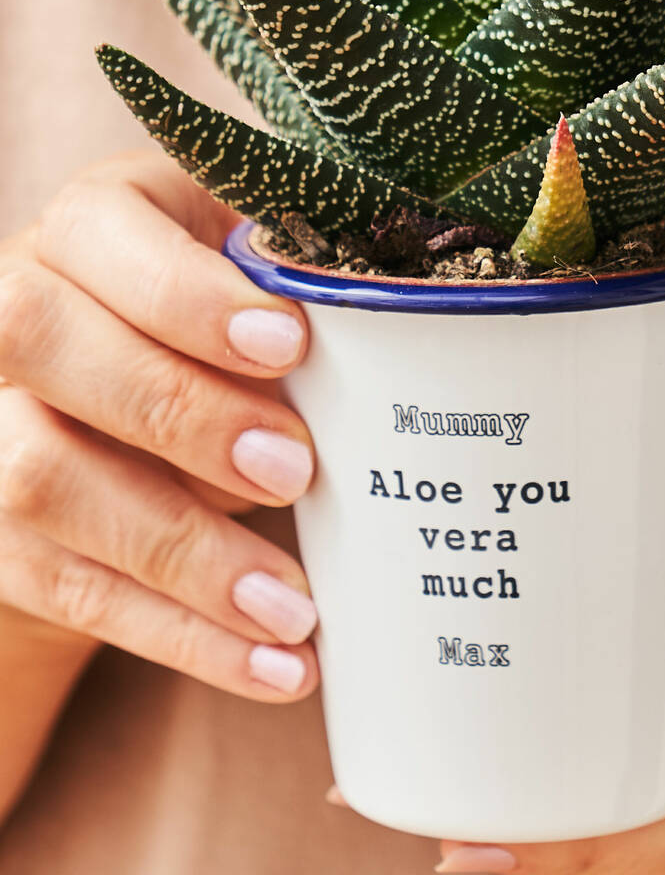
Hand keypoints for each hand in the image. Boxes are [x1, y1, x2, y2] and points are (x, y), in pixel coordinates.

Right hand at [0, 152, 319, 699]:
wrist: (119, 419)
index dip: (184, 295)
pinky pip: (67, 588)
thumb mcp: (253, 295)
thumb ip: (293, 308)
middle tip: (295, 471)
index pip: (97, 232)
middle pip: (39, 341)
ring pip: (39, 481)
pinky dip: (178, 635)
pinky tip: (270, 666)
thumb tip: (396, 358)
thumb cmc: (218, 335)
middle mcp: (12, 312)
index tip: (289, 347)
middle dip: (177, 411)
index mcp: (92, 228)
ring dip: (181, 554)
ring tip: (294, 610)